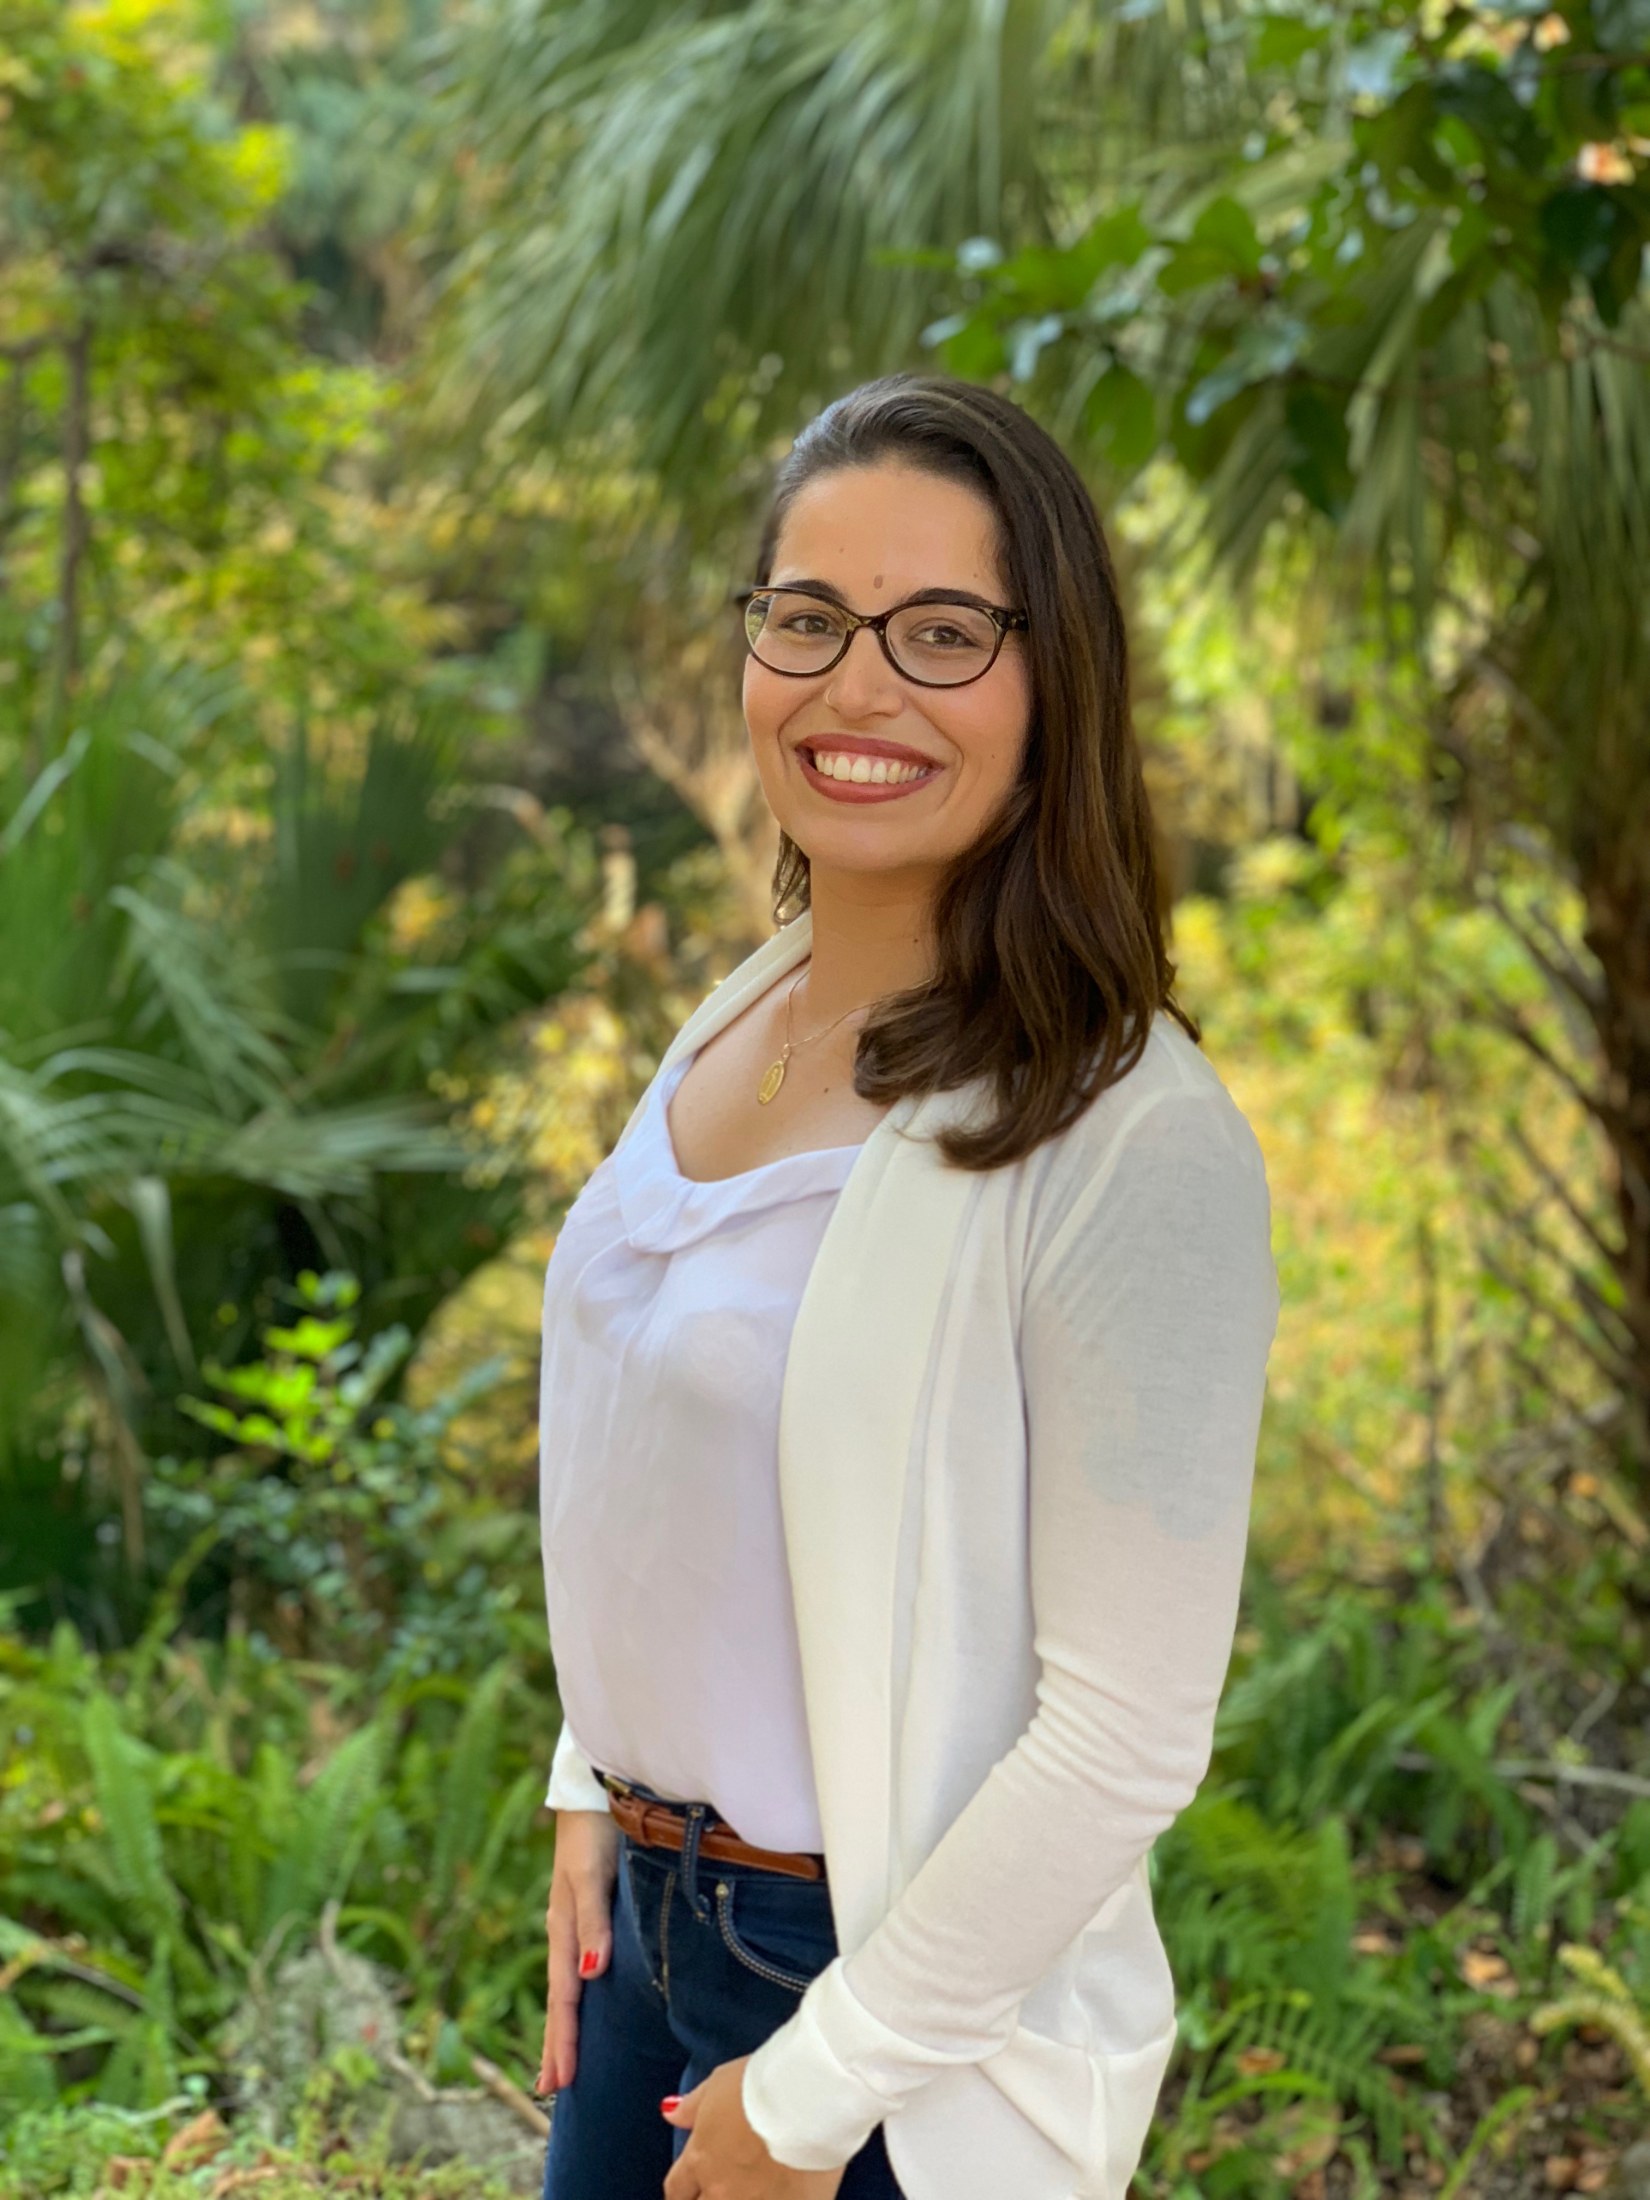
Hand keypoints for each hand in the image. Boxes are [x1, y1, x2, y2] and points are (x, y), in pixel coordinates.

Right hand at [536, 1808, 620, 2094]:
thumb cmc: (595, 1831)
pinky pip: (579, 1963)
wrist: (597, 1789)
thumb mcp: (591, 1875)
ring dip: (566, 2024)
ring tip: (563, 2061)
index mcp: (563, 1927)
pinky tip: (583, 1998)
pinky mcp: (591, 1909)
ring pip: (568, 1984)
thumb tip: (591, 1975)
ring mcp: (576, 1921)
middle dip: (557, 2043)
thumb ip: (592, 1921)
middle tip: (553, 2090)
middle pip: (561, 1997)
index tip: (558, 2083)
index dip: (562, 2039)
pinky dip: (577, 1993)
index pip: (563, 1996)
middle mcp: (567, 1930)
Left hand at [662, 2056, 846, 2199]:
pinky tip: (785, 2191)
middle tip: (725, 2187)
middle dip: (707, 2198)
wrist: (807, 2099)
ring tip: (756, 2189)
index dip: (683, 2191)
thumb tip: (671, 2113)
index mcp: (701, 2159)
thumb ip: (693, 2107)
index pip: (676, 2190)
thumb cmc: (762, 2085)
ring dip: (742, 2198)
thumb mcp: (719, 2083)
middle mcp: (721, 2190)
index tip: (691, 2188)